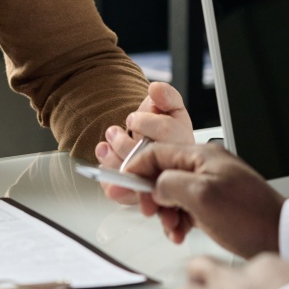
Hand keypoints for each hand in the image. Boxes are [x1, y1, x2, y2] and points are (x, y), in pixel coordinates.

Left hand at [94, 81, 193, 203]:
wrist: (153, 146)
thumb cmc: (162, 130)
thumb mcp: (169, 108)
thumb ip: (166, 97)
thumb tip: (155, 89)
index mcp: (184, 142)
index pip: (169, 132)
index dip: (146, 123)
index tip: (131, 118)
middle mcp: (175, 166)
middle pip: (151, 159)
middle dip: (125, 145)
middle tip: (112, 133)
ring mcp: (160, 185)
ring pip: (138, 181)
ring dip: (114, 163)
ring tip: (104, 148)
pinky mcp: (144, 199)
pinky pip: (129, 197)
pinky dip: (113, 187)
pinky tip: (105, 172)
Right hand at [126, 142, 283, 256]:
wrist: (282, 239)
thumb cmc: (250, 217)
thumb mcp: (202, 197)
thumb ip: (170, 183)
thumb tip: (155, 186)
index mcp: (202, 155)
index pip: (157, 152)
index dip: (136, 168)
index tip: (122, 184)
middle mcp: (206, 166)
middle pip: (163, 173)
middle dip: (152, 194)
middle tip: (150, 213)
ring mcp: (211, 184)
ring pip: (173, 192)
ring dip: (166, 211)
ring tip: (171, 229)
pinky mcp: (216, 204)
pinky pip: (186, 206)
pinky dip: (179, 219)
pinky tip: (181, 233)